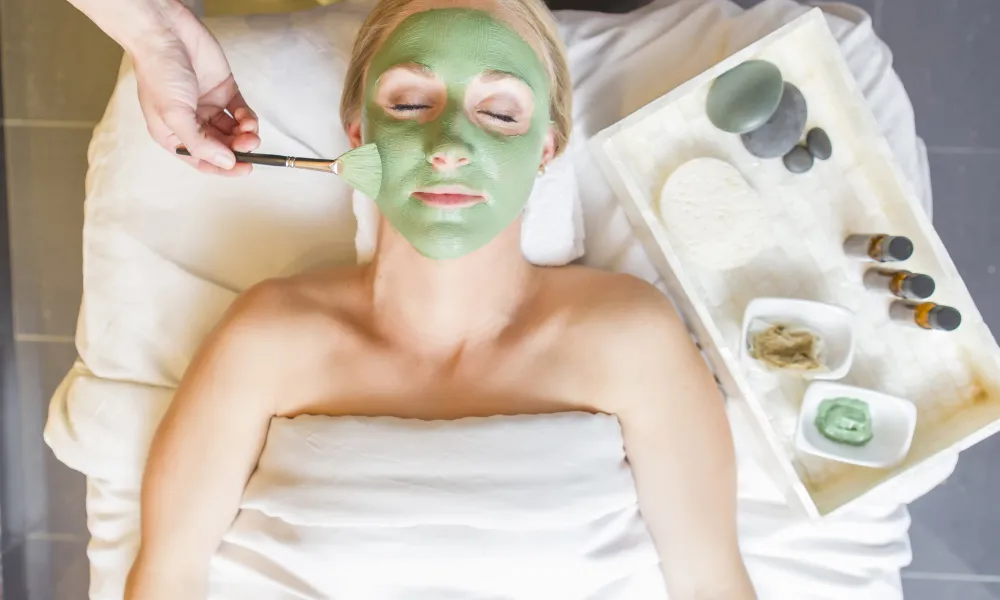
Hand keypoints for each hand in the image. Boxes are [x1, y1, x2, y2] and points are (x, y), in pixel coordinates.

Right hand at [130, 2, 259, 174]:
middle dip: (238, 149)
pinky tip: (246, 118)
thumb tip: (226, 163)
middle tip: (250, 146)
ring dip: (246, 135)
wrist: (164, 32)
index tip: (244, 169)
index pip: (202, 160)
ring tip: (250, 131)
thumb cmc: (159, 71)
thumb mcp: (174, 114)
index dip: (224, 168)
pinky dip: (248, 118)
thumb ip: (201, 143)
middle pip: (222, 147)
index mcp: (173, 134)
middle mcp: (191, 123)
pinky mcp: (223, 90)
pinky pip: (241, 112)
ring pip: (234, 131)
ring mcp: (208, 106)